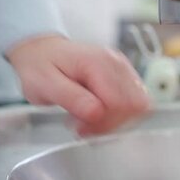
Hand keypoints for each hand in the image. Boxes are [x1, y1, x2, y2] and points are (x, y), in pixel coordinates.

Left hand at [6, 35, 149, 135]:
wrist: (40, 50)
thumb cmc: (40, 66)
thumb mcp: (45, 84)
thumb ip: (72, 98)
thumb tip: (96, 113)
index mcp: (98, 63)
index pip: (120, 103)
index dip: (105, 123)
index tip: (82, 128)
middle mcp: (116, 63)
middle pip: (134, 106)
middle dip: (111, 123)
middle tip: (85, 126)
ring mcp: (123, 68)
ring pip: (138, 106)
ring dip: (116, 120)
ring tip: (90, 119)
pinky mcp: (124, 75)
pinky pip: (134, 101)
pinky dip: (119, 114)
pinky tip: (99, 113)